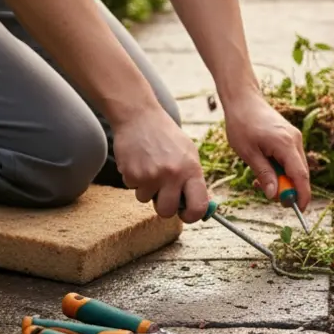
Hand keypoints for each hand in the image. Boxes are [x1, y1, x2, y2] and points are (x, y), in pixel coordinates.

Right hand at [112, 105, 210, 223]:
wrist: (140, 117)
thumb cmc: (167, 137)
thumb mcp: (189, 154)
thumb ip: (194, 181)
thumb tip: (202, 208)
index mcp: (191, 170)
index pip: (198, 206)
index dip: (192, 216)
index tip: (186, 214)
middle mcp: (172, 175)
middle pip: (167, 212)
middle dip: (164, 206)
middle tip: (162, 193)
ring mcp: (151, 175)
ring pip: (146, 200)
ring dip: (147, 189)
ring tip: (150, 168)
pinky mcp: (131, 173)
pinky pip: (132, 188)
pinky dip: (134, 179)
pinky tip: (139, 162)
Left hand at [222, 94, 311, 210]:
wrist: (243, 100)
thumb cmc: (242, 123)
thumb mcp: (248, 153)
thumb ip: (263, 174)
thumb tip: (273, 195)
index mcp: (285, 144)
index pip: (301, 176)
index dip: (302, 195)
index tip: (299, 210)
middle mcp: (295, 141)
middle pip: (300, 174)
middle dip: (288, 189)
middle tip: (267, 194)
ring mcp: (294, 138)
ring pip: (296, 168)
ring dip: (282, 179)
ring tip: (259, 180)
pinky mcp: (290, 138)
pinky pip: (291, 160)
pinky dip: (281, 170)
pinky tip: (265, 169)